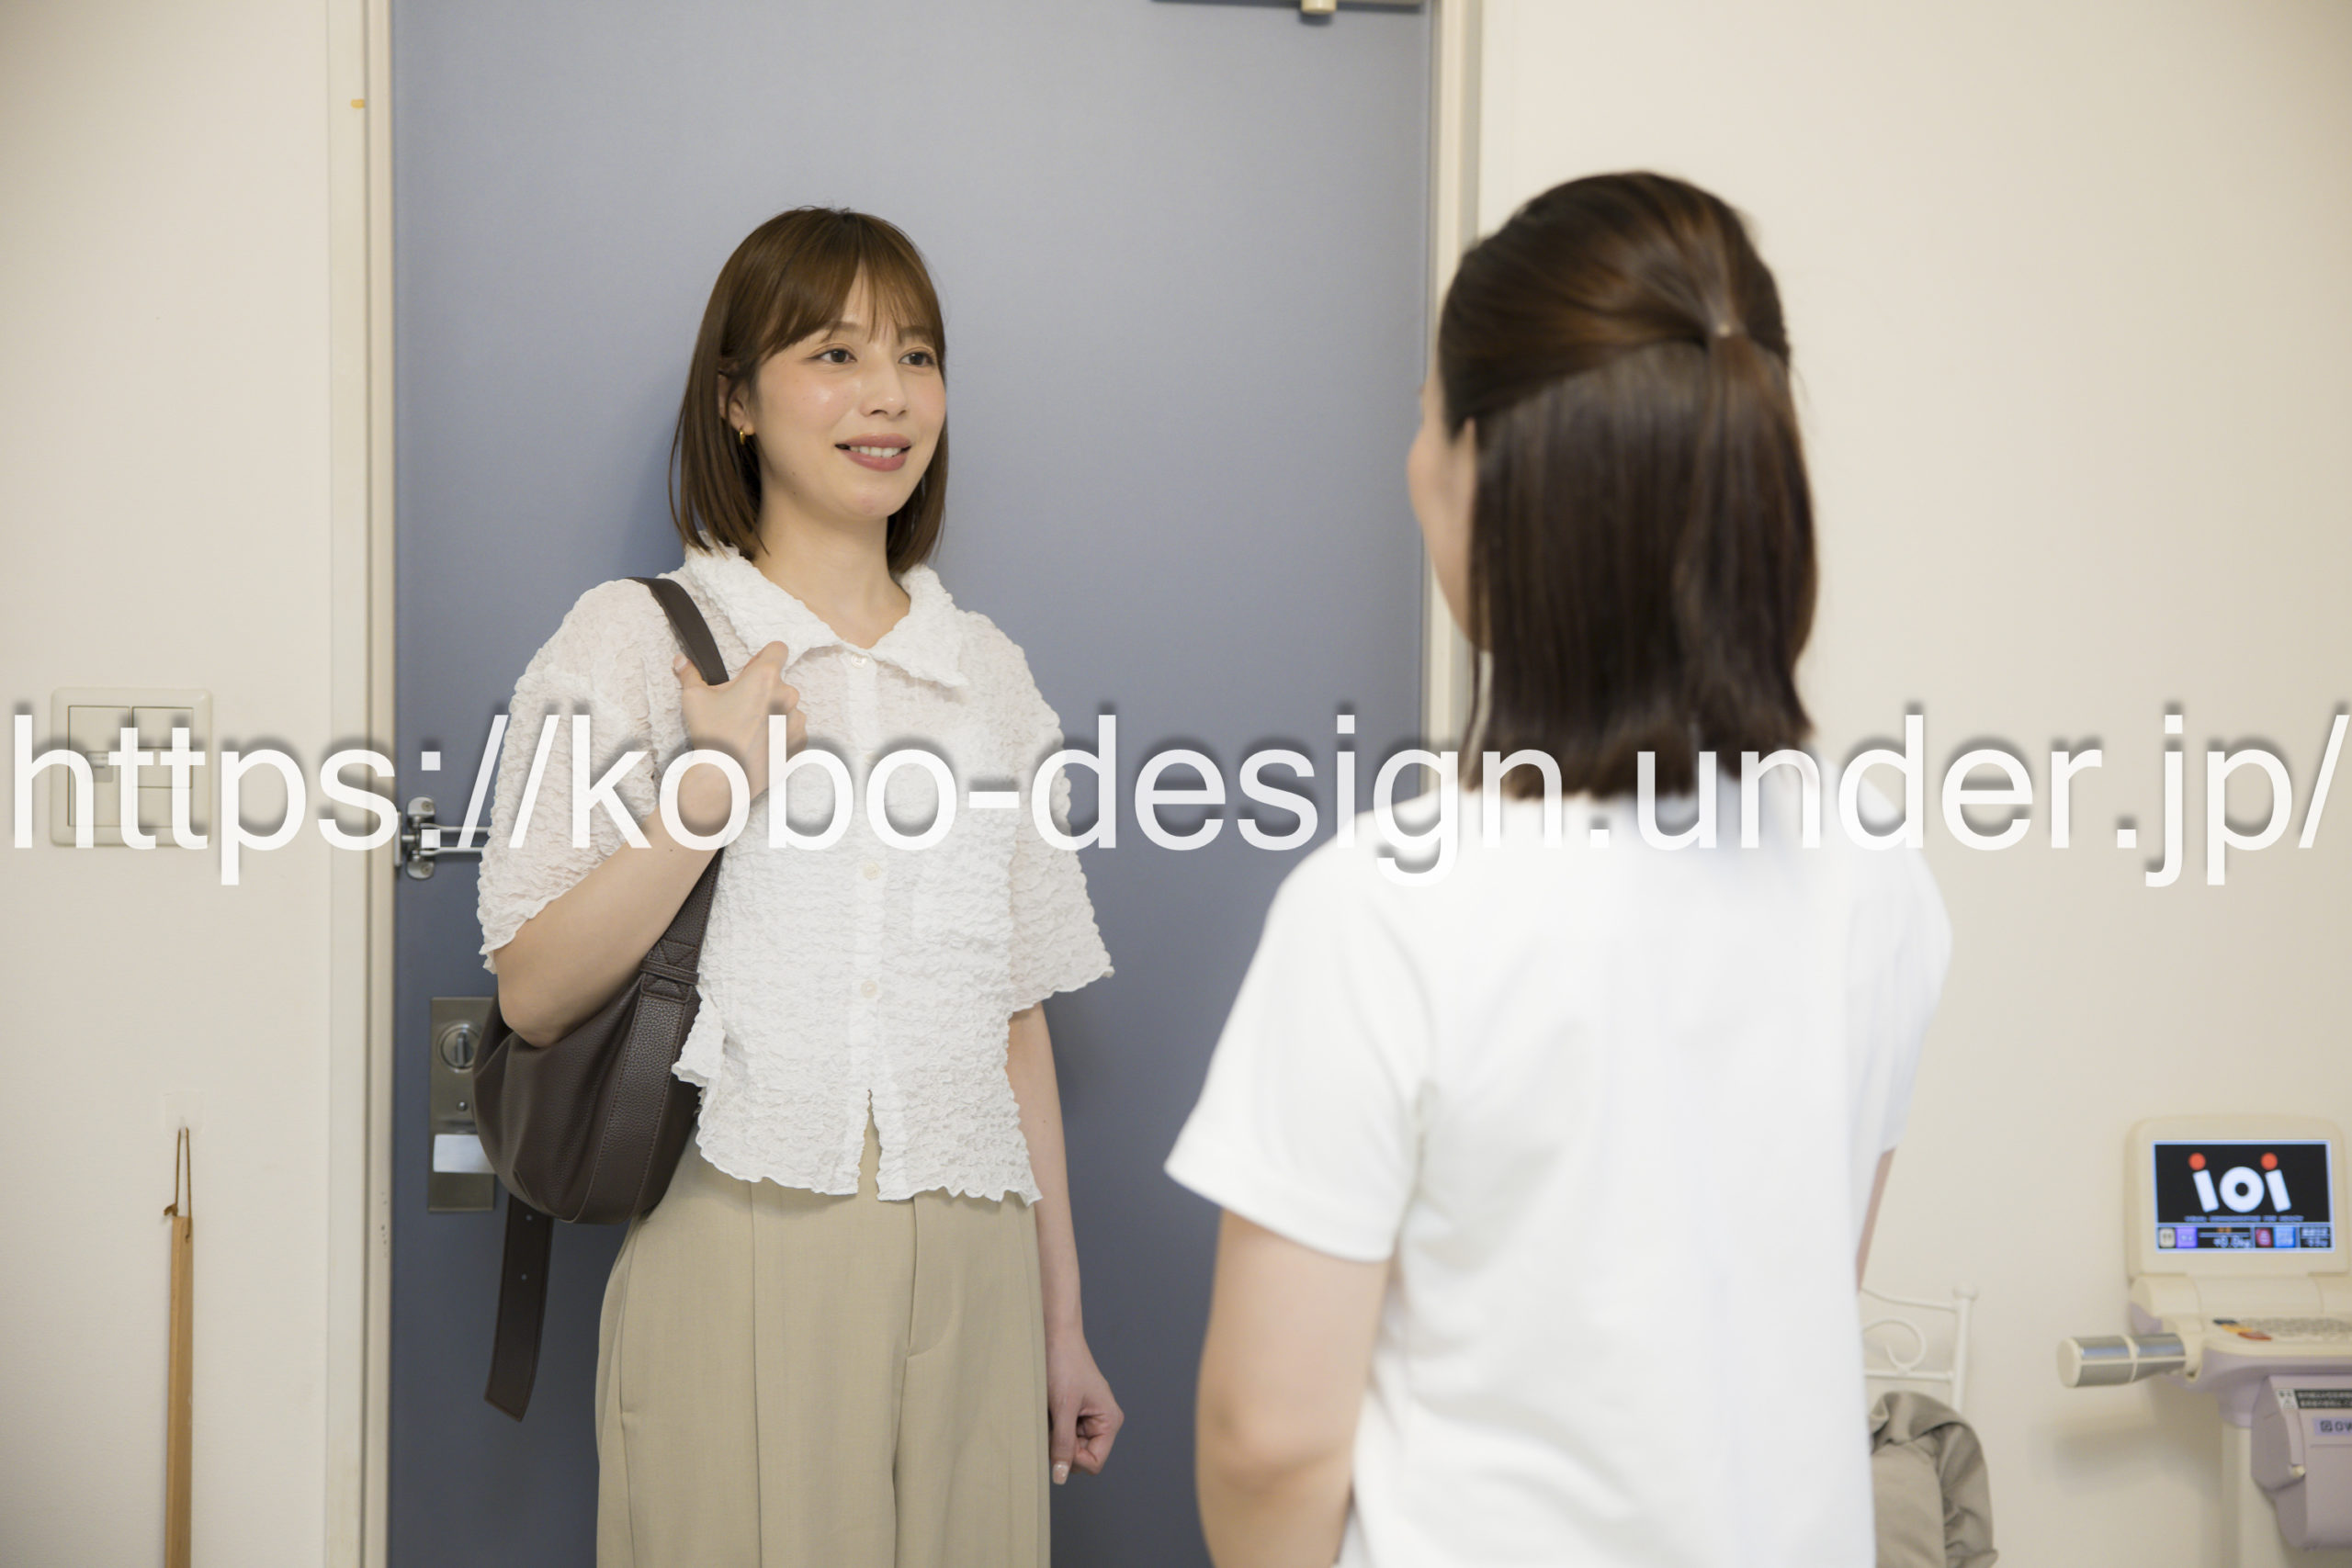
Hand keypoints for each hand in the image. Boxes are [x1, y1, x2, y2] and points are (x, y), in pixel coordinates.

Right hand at [674, 640, 801, 808]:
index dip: (762, 657)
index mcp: (765, 677)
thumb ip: (689, 674)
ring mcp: (797, 718)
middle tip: (741, 707)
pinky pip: (793, 727)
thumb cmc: (712, 735)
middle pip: (778, 682)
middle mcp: (787, 695)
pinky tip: (761, 741)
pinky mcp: (800, 740)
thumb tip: (680, 660)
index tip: (750, 671)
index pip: (777, 649)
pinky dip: (780, 732)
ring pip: (786, 705)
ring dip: (773, 711)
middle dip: (762, 690)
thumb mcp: (694, 699)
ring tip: (750, 727)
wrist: (726, 776)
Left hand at [1046, 1328, 1122, 1483]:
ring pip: (1070, 1446)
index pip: (1094, 1463)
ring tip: (1050, 1413)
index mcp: (1110, 1421)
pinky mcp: (1074, 1412)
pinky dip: (1052, 1428)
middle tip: (1052, 1423)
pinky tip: (1048, 1410)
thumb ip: (1062, 1444)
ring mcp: (1088, 1417)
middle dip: (1063, 1448)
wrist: (1054, 1335)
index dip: (1074, 1461)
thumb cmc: (1064, 1364)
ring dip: (1055, 1437)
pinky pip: (1063, 1433)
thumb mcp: (1063, 1407)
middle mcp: (1102, 1422)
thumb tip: (1060, 1477)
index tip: (1057, 1442)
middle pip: (1082, 1457)